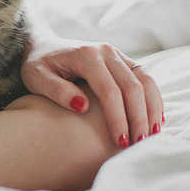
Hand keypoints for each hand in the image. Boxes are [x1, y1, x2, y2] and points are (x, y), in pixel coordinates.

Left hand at [21, 34, 163, 148]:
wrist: (41, 46)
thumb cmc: (36, 65)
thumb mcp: (36, 78)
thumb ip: (56, 91)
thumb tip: (83, 107)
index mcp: (85, 55)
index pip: (109, 90)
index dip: (117, 118)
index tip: (119, 142)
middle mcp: (105, 51)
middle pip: (132, 87)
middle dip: (138, 118)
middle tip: (138, 145)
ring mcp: (116, 54)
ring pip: (145, 80)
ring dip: (152, 109)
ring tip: (151, 135)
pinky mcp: (122, 60)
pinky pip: (145, 78)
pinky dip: (153, 98)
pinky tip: (154, 119)